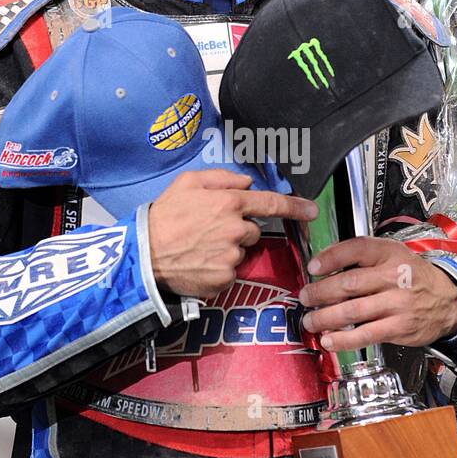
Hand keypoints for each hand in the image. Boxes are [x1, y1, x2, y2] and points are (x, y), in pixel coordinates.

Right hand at [148, 169, 318, 298]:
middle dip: (236, 229)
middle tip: (207, 230)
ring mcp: (231, 256)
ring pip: (240, 251)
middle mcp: (235, 230)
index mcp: (229, 203)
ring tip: (198, 246)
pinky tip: (199, 262)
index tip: (312, 210)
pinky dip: (218, 268)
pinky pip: (230, 271)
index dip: (295, 206)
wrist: (144, 254)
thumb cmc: (163, 216)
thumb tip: (246, 183)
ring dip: (226, 249)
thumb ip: (223, 178)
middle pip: (252, 230)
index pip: (272, 203)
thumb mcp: (188, 182)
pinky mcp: (224, 278)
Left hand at [297, 235, 456, 351]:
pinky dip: (343, 339)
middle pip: (349, 283)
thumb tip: (324, 265)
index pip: (356, 249)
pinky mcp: (399, 327)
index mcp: (390, 253)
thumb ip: (362, 256)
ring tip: (310, 321)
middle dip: (320, 292)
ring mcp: (398, 303)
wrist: (447, 301)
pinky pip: (365, 335)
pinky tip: (328, 340)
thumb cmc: (413, 277)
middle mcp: (395, 276)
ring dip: (325, 317)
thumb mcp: (393, 255)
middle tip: (305, 297)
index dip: (330, 257)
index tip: (312, 267)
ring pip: (353, 311)